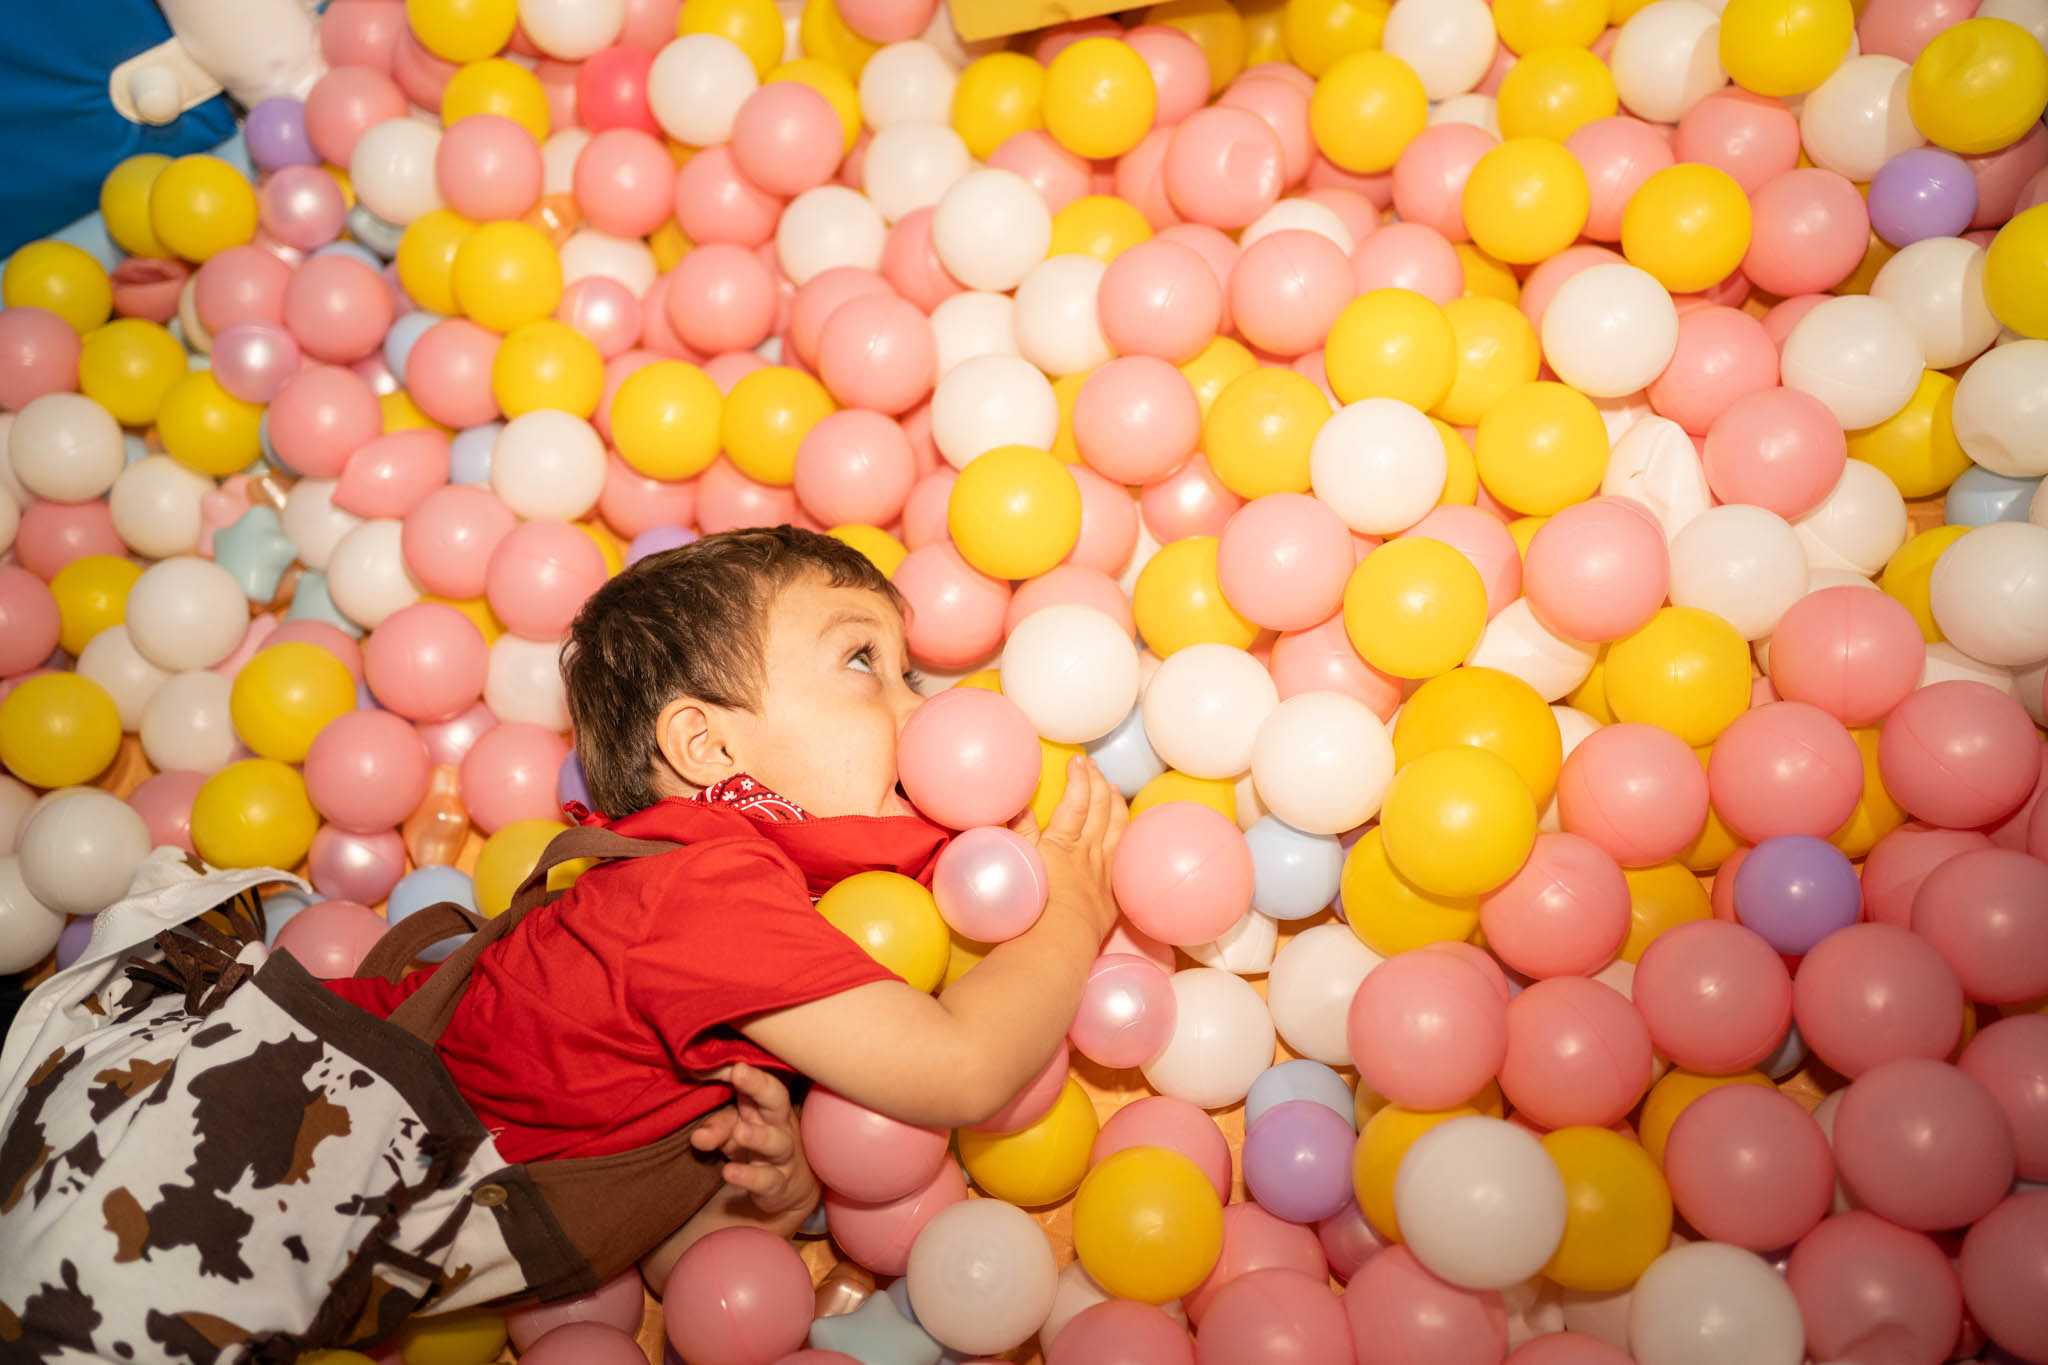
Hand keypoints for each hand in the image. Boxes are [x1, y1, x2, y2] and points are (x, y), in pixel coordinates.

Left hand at [689, 1062, 818, 1218]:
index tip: (726, 1062)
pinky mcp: (778, 1184)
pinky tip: (729, 1172)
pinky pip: (767, 1180)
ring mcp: (782, 1155)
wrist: (789, 1188)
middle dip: (759, 1084)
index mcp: (764, 1105)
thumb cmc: (757, 1148)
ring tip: (739, 1133)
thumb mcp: (734, 1132)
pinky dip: (748, 1177)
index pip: (757, 1081)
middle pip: (776, 1099)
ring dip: (758, 1136)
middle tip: (739, 1072)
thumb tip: (696, 1135)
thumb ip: (716, 1127)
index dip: (743, 1070)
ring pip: (776, 1142)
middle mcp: (778, 1124)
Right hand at [1010, 755, 1127, 941]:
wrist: (1059, 942)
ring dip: (1116, 806)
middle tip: (1095, 767)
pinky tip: (1129, 834)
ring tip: (1114, 790)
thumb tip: (1020, 807)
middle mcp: (1088, 852)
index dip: (1079, 778)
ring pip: (1117, 830)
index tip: (1079, 761)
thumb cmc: (1033, 907)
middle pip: (1100, 810)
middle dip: (1098, 783)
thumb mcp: (1019, 865)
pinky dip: (1127, 840)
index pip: (1076, 801)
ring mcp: (1103, 872)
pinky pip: (1124, 859)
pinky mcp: (1112, 894)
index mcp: (1063, 843)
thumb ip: (1020, 833)